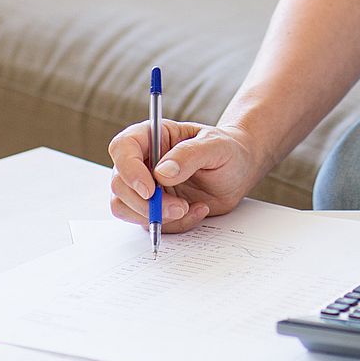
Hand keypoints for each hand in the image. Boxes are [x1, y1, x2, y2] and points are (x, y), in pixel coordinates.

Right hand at [107, 119, 263, 234]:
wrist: (240, 171)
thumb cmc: (228, 150)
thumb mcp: (216, 146)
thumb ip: (190, 155)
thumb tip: (162, 173)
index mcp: (154, 136)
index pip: (123, 147)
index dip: (129, 169)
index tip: (150, 189)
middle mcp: (143, 161)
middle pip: (120, 183)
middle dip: (146, 202)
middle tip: (179, 207)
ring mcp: (145, 185)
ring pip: (125, 207)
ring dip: (154, 216)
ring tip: (188, 208)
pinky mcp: (153, 206)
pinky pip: (146, 223)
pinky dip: (171, 224)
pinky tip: (197, 211)